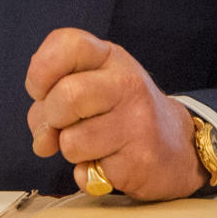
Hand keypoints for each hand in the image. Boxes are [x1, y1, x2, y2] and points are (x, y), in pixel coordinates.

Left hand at [24, 27, 205, 200]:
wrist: (176, 145)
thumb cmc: (120, 110)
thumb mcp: (93, 83)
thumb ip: (54, 97)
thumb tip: (42, 138)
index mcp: (110, 57)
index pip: (67, 44)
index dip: (40, 71)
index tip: (40, 90)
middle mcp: (127, 83)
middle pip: (66, 96)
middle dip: (50, 118)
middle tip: (61, 125)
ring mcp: (137, 122)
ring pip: (71, 142)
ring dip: (70, 150)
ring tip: (91, 144)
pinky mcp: (140, 160)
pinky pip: (87, 173)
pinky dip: (86, 173)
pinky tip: (106, 162)